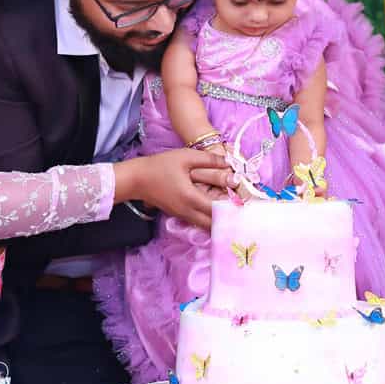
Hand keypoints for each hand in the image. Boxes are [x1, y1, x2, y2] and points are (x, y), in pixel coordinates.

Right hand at [115, 150, 234, 229]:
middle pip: (215, 224)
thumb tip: (229, 162)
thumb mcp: (185, 157)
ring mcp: (183, 215)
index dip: (234, 211)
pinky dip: (211, 222)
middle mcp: (188, 211)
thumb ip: (208, 159)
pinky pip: (200, 223)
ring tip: (235, 217)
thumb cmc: (160, 166)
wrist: (137, 179)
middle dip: (230, 221)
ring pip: (207, 226)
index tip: (247, 208)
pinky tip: (220, 215)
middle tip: (245, 216)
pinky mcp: (180, 215)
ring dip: (221, 223)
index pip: (219, 211)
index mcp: (191, 198)